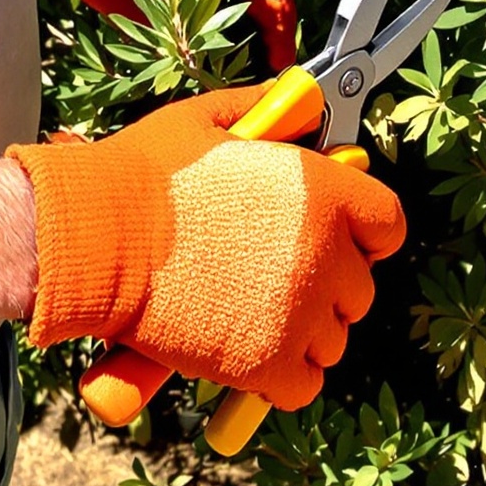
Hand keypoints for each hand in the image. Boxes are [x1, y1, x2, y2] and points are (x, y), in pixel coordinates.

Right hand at [9, 86, 404, 411]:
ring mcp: (299, 315)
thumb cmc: (144, 177)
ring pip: (332, 339)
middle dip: (325, 283)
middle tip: (273, 274)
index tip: (339, 238)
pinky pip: (303, 385)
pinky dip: (282, 378)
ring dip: (302, 331)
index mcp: (321, 192)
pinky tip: (249, 352)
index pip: (388, 224)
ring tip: (251, 311)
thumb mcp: (207, 121)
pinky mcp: (267, 365)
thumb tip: (295, 100)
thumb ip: (264, 109)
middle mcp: (324, 255)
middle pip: (359, 288)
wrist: (97, 238)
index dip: (365, 232)